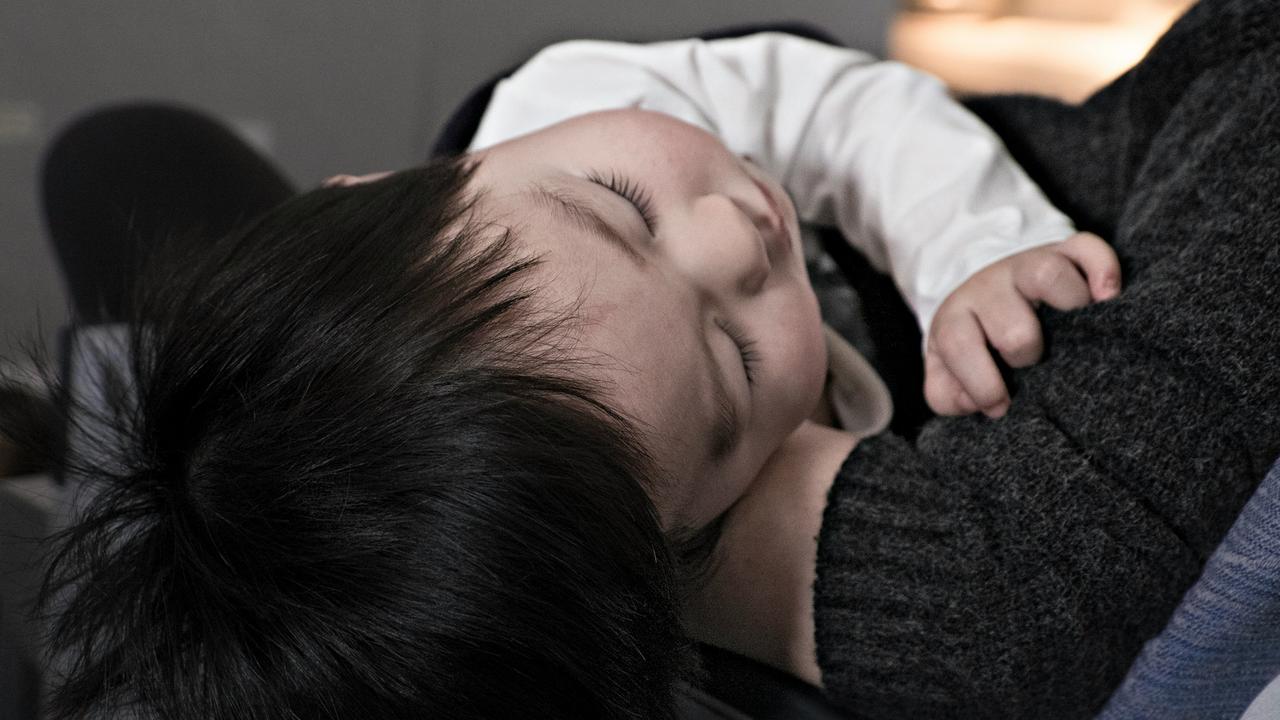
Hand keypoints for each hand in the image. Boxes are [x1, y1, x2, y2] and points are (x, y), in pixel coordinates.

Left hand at [925, 232, 1119, 417]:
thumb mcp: (945, 369)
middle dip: (1027, 355)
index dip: (981, 383)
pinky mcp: (1062, 251)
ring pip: (1047, 273)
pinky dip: (1103, 269)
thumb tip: (984, 404)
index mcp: (955, 317)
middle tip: (1034, 362)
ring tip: (1080, 331)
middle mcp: (989, 286)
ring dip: (1068, 309)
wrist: (985, 288)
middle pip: (1013, 326)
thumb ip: (947, 394)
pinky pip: (1086, 247)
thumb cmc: (973, 340)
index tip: (1000, 405)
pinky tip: (1108, 296)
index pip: (959, 345)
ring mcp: (1026, 265)